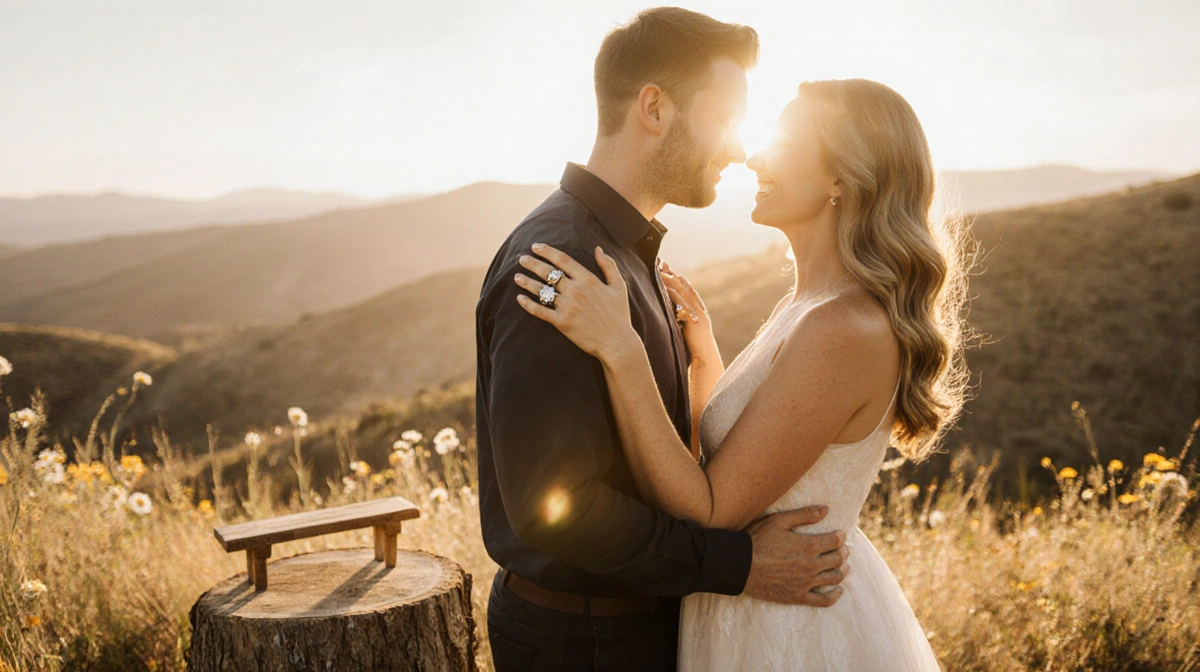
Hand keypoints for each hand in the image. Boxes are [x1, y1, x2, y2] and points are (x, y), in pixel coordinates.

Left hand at [514, 243, 639, 361]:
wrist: (617, 343)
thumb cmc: (619, 315)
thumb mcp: (619, 287)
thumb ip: (608, 265)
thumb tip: (598, 248)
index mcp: (588, 279)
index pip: (563, 260)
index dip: (547, 251)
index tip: (535, 247)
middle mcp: (575, 291)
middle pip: (548, 273)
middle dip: (532, 264)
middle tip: (521, 259)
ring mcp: (567, 307)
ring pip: (541, 290)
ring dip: (526, 282)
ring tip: (516, 277)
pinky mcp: (561, 323)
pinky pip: (540, 311)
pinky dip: (528, 304)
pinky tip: (519, 299)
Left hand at [660, 262, 718, 365]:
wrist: (705, 359)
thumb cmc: (694, 348)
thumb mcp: (687, 330)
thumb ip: (681, 320)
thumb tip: (670, 315)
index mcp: (699, 311)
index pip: (688, 289)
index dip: (678, 278)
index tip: (667, 268)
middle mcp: (700, 309)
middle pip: (685, 286)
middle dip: (673, 274)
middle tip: (661, 262)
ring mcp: (698, 314)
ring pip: (683, 292)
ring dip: (671, 280)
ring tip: (659, 271)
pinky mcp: (695, 320)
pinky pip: (683, 304)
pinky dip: (674, 295)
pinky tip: (665, 288)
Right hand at [742, 506, 849, 606]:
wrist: (740, 565)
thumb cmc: (758, 540)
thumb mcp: (779, 521)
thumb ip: (804, 515)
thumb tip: (826, 509)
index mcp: (808, 546)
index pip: (835, 541)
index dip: (841, 536)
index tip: (840, 534)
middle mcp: (811, 565)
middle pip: (838, 559)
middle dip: (844, 552)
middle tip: (843, 549)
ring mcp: (806, 583)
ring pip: (834, 578)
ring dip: (842, 571)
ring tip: (843, 566)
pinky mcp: (798, 596)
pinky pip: (824, 600)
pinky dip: (834, 596)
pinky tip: (838, 590)